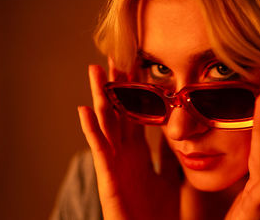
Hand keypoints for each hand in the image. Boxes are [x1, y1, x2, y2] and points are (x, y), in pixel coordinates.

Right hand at [78, 59, 180, 219]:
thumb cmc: (157, 213)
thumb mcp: (169, 179)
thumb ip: (168, 158)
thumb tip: (176, 137)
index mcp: (138, 152)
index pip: (137, 113)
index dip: (137, 91)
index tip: (139, 65)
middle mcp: (124, 153)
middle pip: (119, 111)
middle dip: (116, 84)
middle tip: (116, 55)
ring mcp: (114, 163)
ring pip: (105, 123)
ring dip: (100, 97)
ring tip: (95, 70)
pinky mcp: (108, 177)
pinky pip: (99, 149)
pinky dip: (90, 130)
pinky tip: (83, 110)